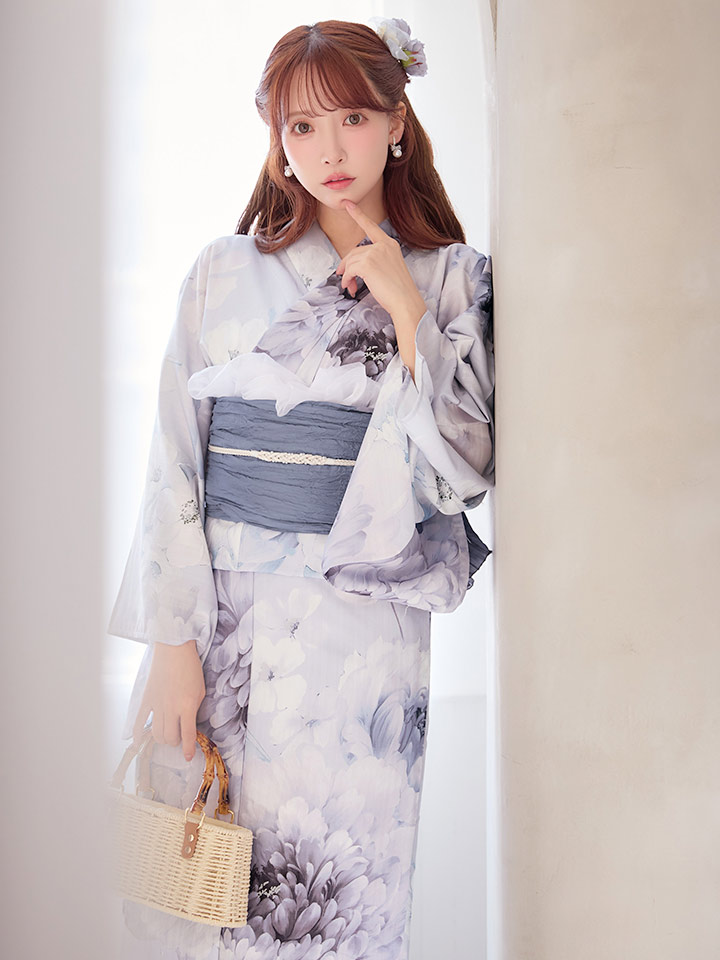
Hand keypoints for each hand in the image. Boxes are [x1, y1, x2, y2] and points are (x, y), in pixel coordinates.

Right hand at [132, 639, 205, 761]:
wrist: (174, 649)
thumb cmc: (190, 668)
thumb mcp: (200, 690)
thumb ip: (195, 709)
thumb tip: (188, 724)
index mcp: (187, 706)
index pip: (187, 735)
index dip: (188, 749)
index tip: (188, 757)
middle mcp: (171, 708)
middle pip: (169, 738)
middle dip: (175, 742)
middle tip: (179, 737)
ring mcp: (157, 704)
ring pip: (156, 734)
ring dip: (162, 739)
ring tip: (167, 735)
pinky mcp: (147, 699)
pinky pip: (139, 722)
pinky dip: (138, 735)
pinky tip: (139, 742)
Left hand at [335, 201, 425, 320]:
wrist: (406, 302)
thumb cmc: (398, 291)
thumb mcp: (388, 269)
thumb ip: (374, 260)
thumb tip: (351, 265)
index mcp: (390, 244)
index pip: (371, 227)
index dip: (358, 215)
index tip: (348, 204)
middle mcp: (383, 245)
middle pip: (355, 250)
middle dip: (346, 265)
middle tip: (344, 278)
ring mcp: (375, 253)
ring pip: (351, 261)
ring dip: (347, 275)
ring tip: (350, 287)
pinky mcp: (367, 264)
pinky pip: (349, 270)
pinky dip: (346, 280)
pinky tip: (350, 288)